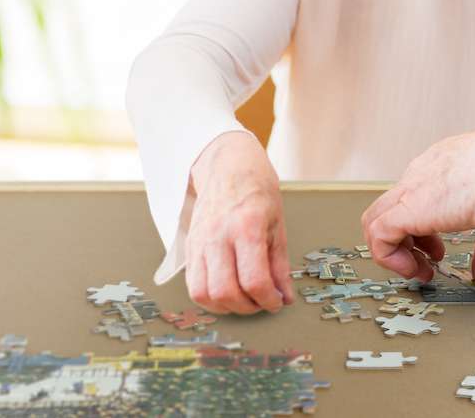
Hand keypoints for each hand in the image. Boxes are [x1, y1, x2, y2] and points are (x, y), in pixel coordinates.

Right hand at [185, 131, 294, 314]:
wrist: (227, 167)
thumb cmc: (257, 192)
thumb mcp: (278, 225)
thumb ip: (280, 265)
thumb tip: (285, 298)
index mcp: (247, 227)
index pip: (254, 279)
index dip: (268, 300)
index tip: (277, 302)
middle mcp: (218, 236)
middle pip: (225, 292)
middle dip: (247, 308)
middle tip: (262, 303)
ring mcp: (200, 242)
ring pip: (203, 293)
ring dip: (226, 307)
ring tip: (244, 299)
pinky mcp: (189, 247)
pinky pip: (193, 284)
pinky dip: (209, 298)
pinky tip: (227, 292)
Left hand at [362, 120, 474, 290]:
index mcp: (442, 169)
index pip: (412, 197)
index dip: (420, 230)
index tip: (437, 250)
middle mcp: (422, 174)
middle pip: (388, 209)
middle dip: (403, 242)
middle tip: (424, 263)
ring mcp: (413, 187)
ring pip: (374, 220)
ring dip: (392, 253)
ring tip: (417, 270)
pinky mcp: (409, 206)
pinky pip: (378, 236)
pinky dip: (389, 258)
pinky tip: (415, 268)